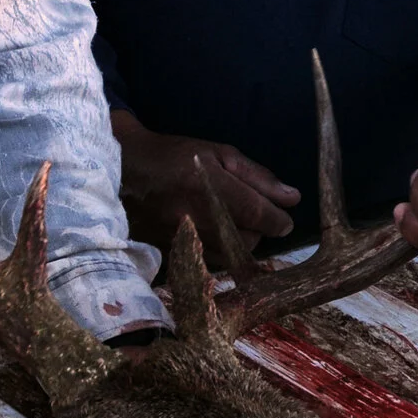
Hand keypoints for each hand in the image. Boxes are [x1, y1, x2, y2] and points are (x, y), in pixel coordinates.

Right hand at [112, 111, 298, 263]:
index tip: (285, 221)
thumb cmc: (176, 156)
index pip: (256, 214)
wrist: (125, 169)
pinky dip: (216, 253)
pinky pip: (207, 264)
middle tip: (252, 216)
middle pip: (245, 241)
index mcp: (206, 185)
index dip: (278, 221)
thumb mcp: (219, 154)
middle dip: (257, 231)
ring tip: (230, 224)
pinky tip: (211, 236)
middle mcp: (191, 216)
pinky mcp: (167, 254)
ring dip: (238, 244)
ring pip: (228, 257)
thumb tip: (292, 198)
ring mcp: (177, 239)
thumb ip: (258, 177)